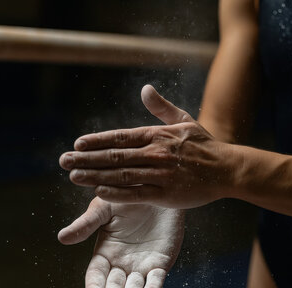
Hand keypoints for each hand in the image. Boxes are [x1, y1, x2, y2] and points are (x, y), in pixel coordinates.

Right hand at [58, 197, 183, 287]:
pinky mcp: (162, 261)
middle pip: (114, 286)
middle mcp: (122, 263)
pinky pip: (157, 277)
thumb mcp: (103, 208)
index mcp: (105, 252)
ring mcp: (142, 264)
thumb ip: (86, 224)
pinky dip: (153, 286)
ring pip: (135, 287)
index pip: (96, 275)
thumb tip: (62, 238)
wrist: (154, 186)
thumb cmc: (125, 196)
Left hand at [59, 85, 235, 208]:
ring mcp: (160, 173)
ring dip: (94, 176)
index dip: (96, 140)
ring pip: (120, 174)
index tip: (77, 144)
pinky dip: (117, 193)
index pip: (119, 137)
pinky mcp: (166, 194)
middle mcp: (155, 152)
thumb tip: (145, 89)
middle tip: (63, 162)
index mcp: (157, 135)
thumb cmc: (205, 145)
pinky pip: (136, 193)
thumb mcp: (185, 120)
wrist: (228, 168)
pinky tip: (99, 192)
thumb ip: (162, 107)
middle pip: (114, 156)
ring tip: (74, 177)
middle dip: (85, 159)